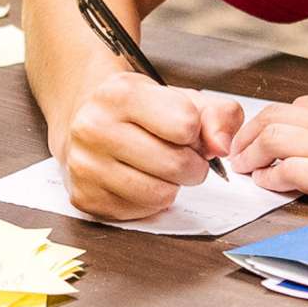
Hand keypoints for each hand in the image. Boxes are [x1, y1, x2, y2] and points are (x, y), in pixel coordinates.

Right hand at [56, 74, 247, 219]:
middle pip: (176, 164)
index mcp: (120, 94)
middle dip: (192, 165)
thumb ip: (218, 115)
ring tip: (160, 169)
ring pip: (160, 194)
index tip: (184, 130)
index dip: (196, 132)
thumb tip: (222, 147)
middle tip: (180, 156)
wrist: (89, 122)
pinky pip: (141, 212)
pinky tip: (140, 180)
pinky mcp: (85, 197)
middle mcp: (94, 127)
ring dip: (172, 186)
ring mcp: (85, 165)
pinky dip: (150, 201)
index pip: (185, 124)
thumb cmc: (141, 112)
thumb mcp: (182, 98)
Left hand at [228, 91, 307, 215]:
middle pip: (276, 115)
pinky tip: (266, 186)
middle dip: (250, 133)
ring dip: (251, 153)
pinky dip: (270, 177)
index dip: (276, 120)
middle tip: (238, 152)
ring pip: (273, 137)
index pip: (303, 105)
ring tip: (243, 169)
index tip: (264, 135)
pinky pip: (289, 171)